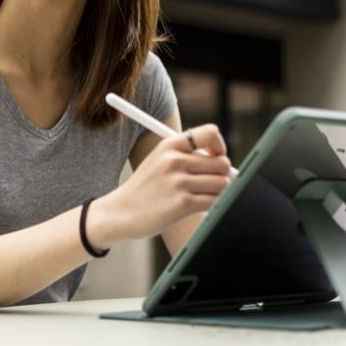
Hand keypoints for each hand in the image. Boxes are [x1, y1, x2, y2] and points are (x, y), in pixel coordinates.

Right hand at [89, 124, 231, 246]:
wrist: (120, 212)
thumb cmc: (145, 189)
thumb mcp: (159, 161)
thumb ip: (187, 156)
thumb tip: (224, 161)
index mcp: (169, 145)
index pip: (210, 132)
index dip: (220, 146)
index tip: (217, 157)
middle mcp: (174, 160)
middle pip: (222, 163)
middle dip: (222, 174)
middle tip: (211, 183)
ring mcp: (178, 182)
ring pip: (222, 183)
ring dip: (219, 192)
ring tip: (204, 196)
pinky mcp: (182, 203)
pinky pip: (214, 201)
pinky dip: (212, 205)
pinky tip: (199, 206)